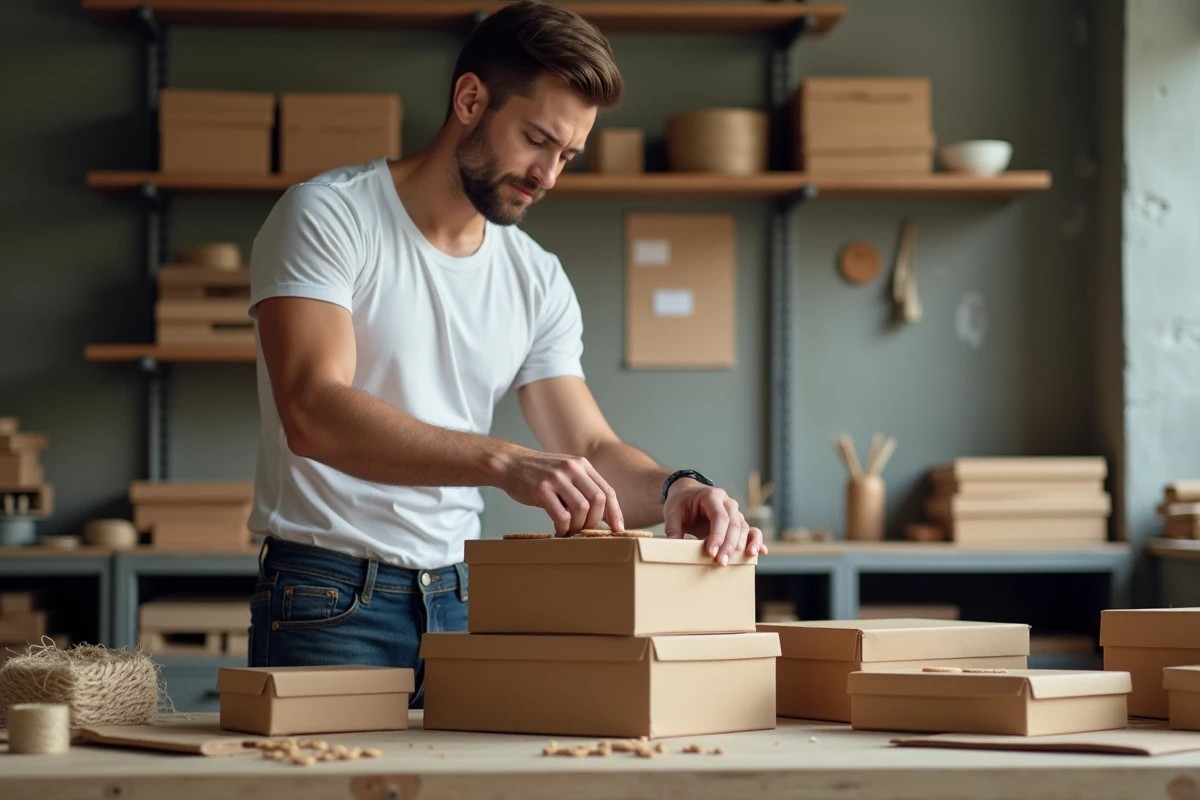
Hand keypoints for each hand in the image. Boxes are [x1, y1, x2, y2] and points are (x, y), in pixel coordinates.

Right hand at [499, 449, 623, 535]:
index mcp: (582, 465)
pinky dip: (563, 528)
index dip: (615, 513)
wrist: (510, 463)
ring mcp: (556, 478)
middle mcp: (572, 468)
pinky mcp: (541, 490)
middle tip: (586, 531)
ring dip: (579, 526)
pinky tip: (559, 532)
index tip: (618, 530)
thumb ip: (583, 486)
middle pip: (597, 500)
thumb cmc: (540, 473)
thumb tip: (604, 515)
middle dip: (596, 521)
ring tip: (570, 532)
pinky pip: (561, 515)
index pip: (607, 491)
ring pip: (581, 509)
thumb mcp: (566, 471)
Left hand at [663, 479, 766, 564]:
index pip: (719, 517)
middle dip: (729, 545)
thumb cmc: (681, 502)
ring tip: (735, 562)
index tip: (710, 552)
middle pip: (734, 524)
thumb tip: (673, 547)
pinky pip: (752, 530)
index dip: (717, 536)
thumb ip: (673, 529)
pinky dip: (757, 541)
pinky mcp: (738, 522)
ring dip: (741, 546)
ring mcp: (735, 512)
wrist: (688, 493)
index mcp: (712, 496)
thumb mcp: (672, 512)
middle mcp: (728, 503)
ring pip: (744, 529)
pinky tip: (759, 553)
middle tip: (721, 562)